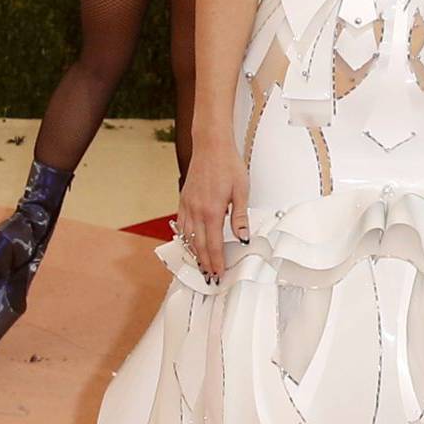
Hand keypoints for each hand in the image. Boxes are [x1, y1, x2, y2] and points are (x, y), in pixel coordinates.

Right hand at [176, 134, 250, 283]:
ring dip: (193, 254)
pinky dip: (184, 238)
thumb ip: (240, 217)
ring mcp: (187, 206)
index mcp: (213, 211)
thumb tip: (243, 237)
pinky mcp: (183, 200)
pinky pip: (181, 224)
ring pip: (188, 237)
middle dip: (205, 263)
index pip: (214, 244)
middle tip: (209, 277)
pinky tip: (188, 244)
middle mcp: (197, 211)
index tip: (218, 273)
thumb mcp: (241, 191)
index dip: (216, 261)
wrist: (211, 146)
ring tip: (199, 266)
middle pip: (199, 245)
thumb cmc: (228, 165)